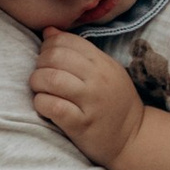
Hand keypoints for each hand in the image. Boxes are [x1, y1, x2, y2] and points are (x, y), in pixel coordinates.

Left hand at [31, 28, 142, 168]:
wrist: (132, 138)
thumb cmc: (113, 103)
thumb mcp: (104, 71)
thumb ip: (78, 52)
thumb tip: (48, 31)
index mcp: (102, 63)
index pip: (67, 41)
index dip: (49, 46)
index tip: (47, 59)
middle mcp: (98, 79)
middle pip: (55, 57)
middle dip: (39, 64)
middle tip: (41, 76)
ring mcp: (91, 101)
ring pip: (51, 79)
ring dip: (37, 83)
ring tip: (41, 90)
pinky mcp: (81, 123)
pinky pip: (52, 106)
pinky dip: (41, 103)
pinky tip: (45, 106)